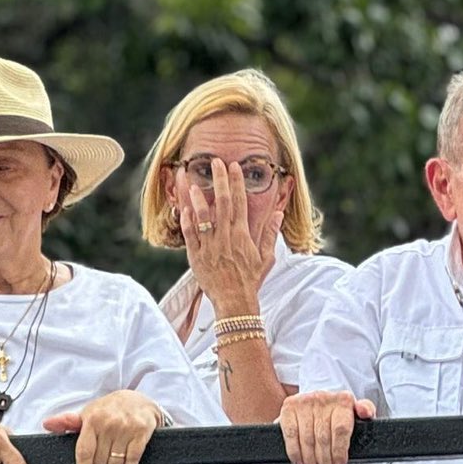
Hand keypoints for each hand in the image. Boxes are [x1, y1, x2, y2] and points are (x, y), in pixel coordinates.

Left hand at [42, 390, 162, 463]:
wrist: (139, 401)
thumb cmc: (110, 409)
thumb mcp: (88, 413)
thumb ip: (68, 422)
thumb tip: (47, 424)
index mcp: (92, 419)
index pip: (84, 451)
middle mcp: (108, 423)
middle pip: (100, 460)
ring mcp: (126, 428)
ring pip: (116, 462)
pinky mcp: (141, 432)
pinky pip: (132, 459)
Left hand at [183, 160, 282, 317]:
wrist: (234, 301)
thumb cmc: (250, 280)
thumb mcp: (266, 257)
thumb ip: (270, 234)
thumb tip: (278, 214)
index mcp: (242, 236)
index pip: (240, 203)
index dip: (236, 183)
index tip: (234, 166)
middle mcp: (226, 238)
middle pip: (222, 203)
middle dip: (219, 180)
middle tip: (215, 162)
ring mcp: (209, 246)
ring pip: (202, 216)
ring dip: (198, 198)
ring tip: (194, 182)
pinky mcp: (196, 255)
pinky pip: (189, 234)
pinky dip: (186, 220)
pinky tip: (184, 207)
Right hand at [279, 389, 375, 463]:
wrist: (317, 403)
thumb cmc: (339, 414)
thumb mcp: (356, 413)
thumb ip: (366, 411)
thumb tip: (366, 412)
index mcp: (343, 400)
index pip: (341, 430)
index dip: (339, 452)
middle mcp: (323, 398)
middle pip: (323, 437)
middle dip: (325, 460)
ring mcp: (304, 401)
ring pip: (307, 439)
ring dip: (311, 460)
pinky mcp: (289, 407)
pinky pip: (291, 435)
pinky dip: (295, 452)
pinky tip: (300, 461)